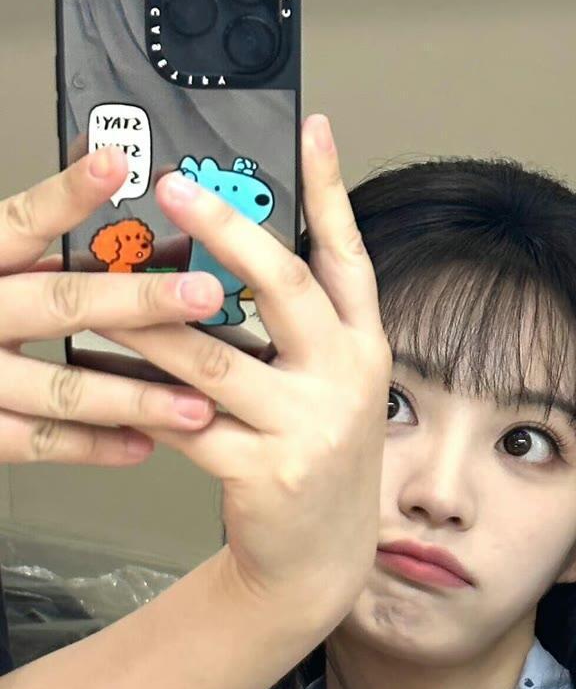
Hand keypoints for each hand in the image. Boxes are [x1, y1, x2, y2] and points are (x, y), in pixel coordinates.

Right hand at [0, 146, 227, 464]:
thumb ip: (35, 252)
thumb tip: (118, 213)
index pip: (21, 222)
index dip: (67, 196)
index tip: (117, 163)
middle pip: (59, 302)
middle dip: (140, 301)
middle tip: (202, 295)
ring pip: (62, 388)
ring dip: (137, 397)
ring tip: (197, 404)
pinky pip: (41, 440)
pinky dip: (96, 444)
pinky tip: (144, 443)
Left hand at [103, 114, 392, 622]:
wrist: (320, 560)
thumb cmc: (313, 459)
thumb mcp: (327, 386)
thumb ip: (298, 328)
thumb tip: (230, 254)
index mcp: (362, 348)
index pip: (349, 256)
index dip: (331, 191)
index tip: (313, 128)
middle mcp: (347, 380)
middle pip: (286, 286)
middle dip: (226, 228)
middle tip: (171, 184)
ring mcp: (310, 428)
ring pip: (215, 358)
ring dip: (150, 321)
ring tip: (101, 285)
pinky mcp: (268, 473)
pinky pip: (185, 424)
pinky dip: (138, 399)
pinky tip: (101, 379)